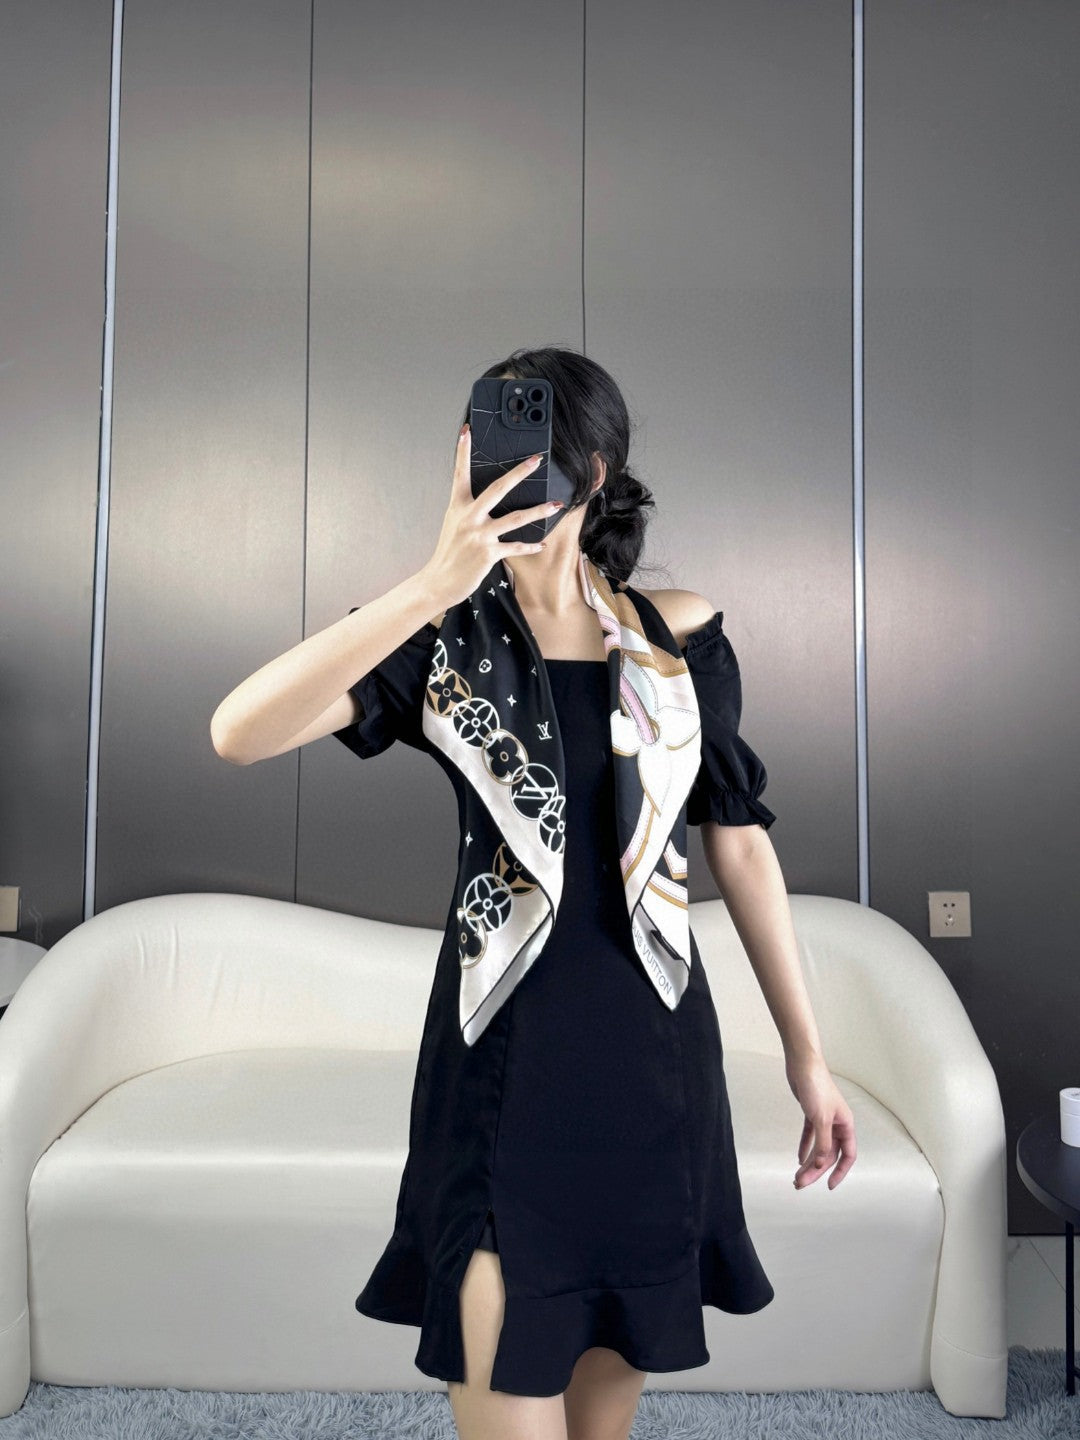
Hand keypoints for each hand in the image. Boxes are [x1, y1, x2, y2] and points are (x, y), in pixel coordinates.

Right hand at [420, 422, 564, 609]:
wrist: (439, 581)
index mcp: (458, 507)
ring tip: (556, 505)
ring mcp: (479, 535)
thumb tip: (486, 500)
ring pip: (515, 518)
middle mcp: (469, 517)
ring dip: (538, 511)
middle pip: (498, 488)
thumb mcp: (454, 525)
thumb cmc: (449, 553)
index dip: (462, 451)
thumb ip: (469, 511)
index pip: (460, 474)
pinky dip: (530, 546)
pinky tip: (542, 544)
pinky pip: (515, 547)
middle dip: (519, 473)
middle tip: (536, 460)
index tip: (467, 431)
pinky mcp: (489, 553)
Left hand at [785, 1051, 856, 1189]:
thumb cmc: (816, 1086)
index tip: (829, 1186)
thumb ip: (822, 1143)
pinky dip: (805, 1147)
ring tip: (797, 1176)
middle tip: (801, 1183)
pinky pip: (810, 1136)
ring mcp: (824, 1119)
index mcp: (845, 1125)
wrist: (802, 1064)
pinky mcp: (811, 1114)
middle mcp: (837, 1124)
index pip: (848, 1155)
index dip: (840, 1172)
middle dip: (815, 1171)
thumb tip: (820, 1164)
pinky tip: (798, 1158)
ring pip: (818, 1147)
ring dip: (808, 1162)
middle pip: (828, 1154)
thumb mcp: (820, 1118)